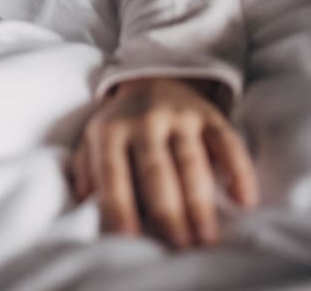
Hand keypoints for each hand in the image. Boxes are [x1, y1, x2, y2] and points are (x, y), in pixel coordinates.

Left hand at [70, 77, 257, 248]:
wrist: (152, 81)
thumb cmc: (120, 126)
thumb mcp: (94, 140)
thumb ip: (87, 169)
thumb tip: (83, 200)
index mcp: (110, 130)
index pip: (112, 171)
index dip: (118, 204)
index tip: (128, 239)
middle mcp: (143, 120)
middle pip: (155, 169)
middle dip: (167, 209)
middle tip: (178, 245)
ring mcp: (178, 115)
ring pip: (191, 160)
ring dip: (199, 200)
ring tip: (206, 237)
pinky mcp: (209, 115)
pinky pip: (226, 141)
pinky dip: (238, 169)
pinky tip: (242, 199)